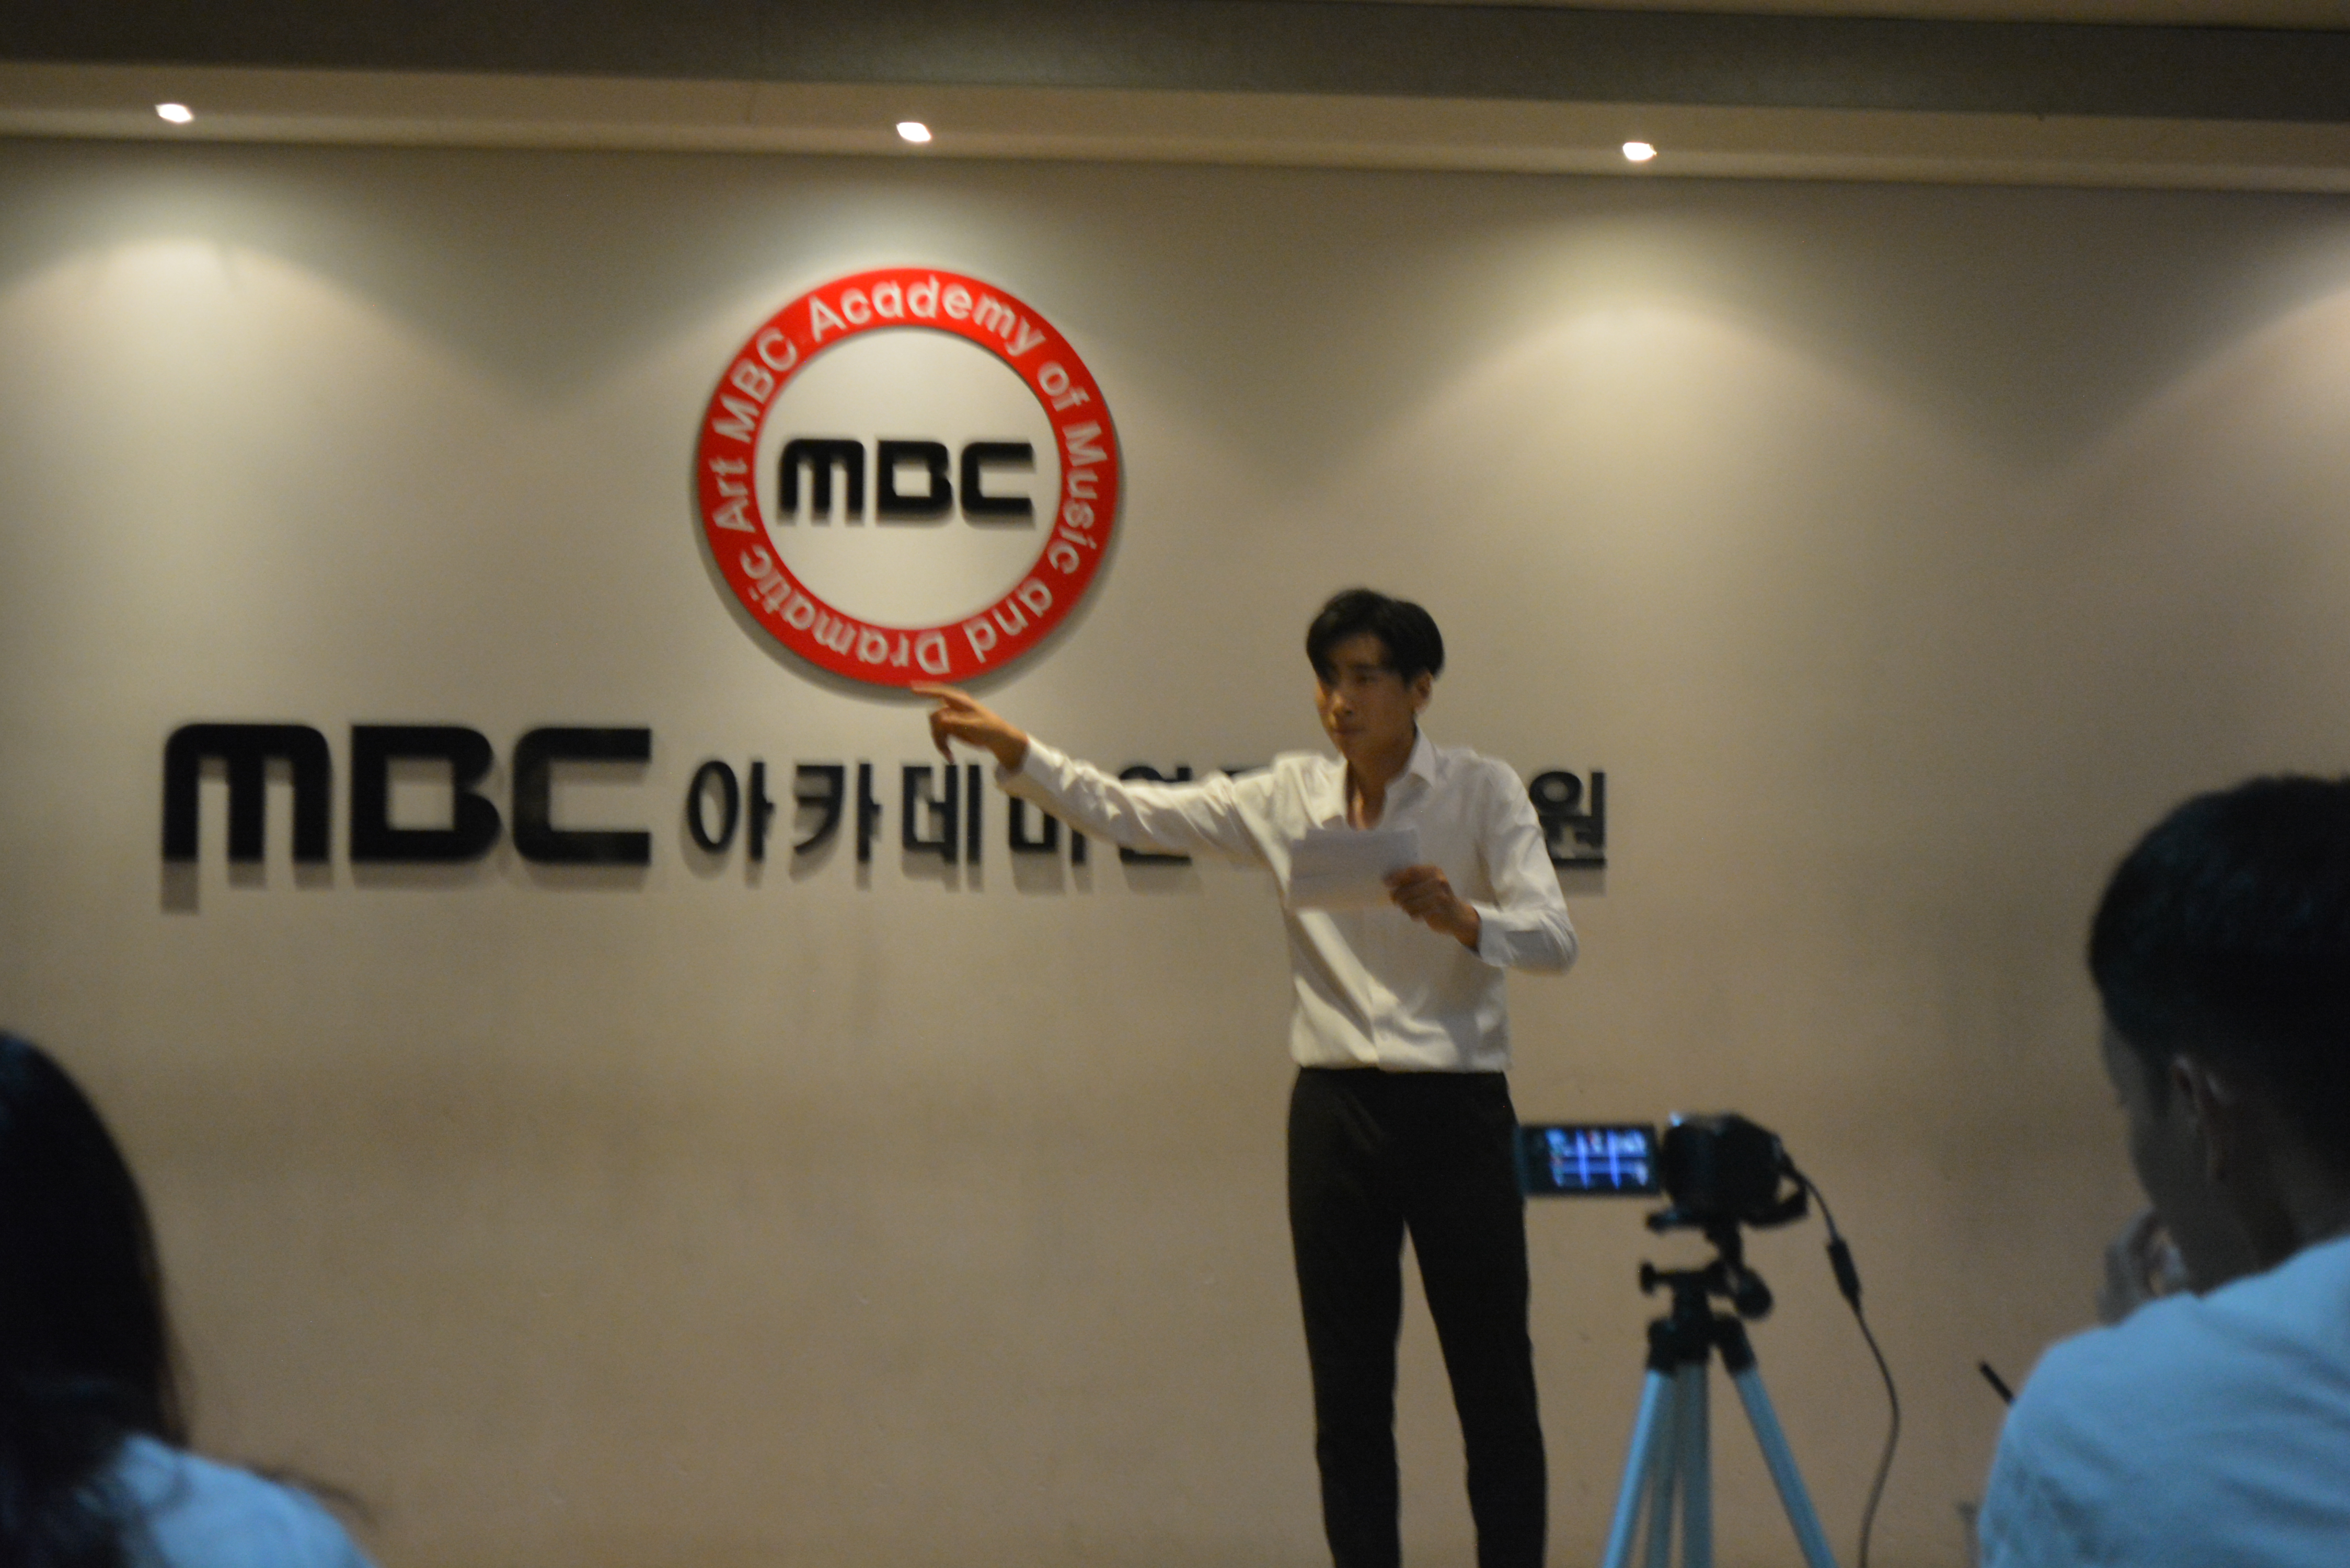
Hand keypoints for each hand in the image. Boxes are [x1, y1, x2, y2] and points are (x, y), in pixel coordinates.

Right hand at [913, 684, 1029, 770]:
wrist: (997, 739)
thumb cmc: (990, 728)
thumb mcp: (976, 726)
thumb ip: (958, 722)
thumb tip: (940, 719)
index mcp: (961, 702)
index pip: (941, 693)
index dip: (926, 691)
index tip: (912, 689)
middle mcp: (953, 708)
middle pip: (934, 716)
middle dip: (936, 732)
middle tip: (944, 748)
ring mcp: (951, 718)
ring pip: (935, 728)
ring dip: (939, 742)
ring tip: (949, 755)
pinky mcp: (951, 729)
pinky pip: (940, 736)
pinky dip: (943, 746)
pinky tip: (950, 757)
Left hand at [1386, 864, 1480, 949]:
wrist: (1458, 916)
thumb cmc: (1438, 898)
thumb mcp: (1431, 883)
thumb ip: (1415, 880)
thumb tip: (1389, 880)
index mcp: (1434, 871)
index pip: (1412, 872)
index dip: (1397, 877)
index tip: (1386, 882)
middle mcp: (1438, 881)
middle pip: (1409, 888)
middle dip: (1397, 895)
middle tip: (1393, 899)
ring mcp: (1440, 896)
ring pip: (1410, 902)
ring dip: (1404, 906)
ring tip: (1405, 907)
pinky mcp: (1438, 911)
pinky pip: (1416, 913)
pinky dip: (1412, 914)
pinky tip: (1415, 915)